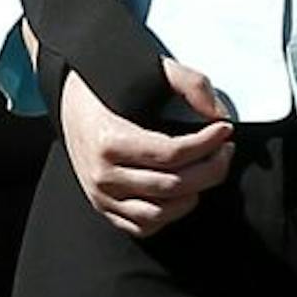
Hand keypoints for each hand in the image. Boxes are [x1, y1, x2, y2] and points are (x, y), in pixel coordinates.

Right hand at [58, 56, 233, 238]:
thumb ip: (191, 84)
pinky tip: (186, 191)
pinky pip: (142, 226)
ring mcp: (101, 195)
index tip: (225, 129)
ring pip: (160, 213)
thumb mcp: (151, 70)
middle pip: (173, 185)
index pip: (173, 154)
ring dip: (195, 194)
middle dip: (211, 168)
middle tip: (225, 149)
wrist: (70, 99)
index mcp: (111, 140)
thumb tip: (218, 114)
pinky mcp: (104, 207)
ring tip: (208, 169)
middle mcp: (103, 174)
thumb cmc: (109, 85)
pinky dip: (170, 215)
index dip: (208, 143)